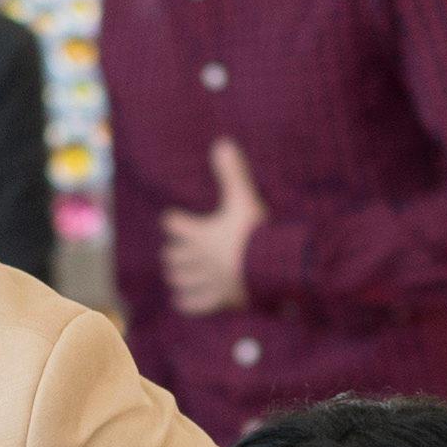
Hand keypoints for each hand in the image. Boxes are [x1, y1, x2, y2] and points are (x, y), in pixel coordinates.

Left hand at [158, 136, 263, 317]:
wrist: (274, 268)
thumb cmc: (257, 233)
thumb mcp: (244, 199)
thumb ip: (232, 173)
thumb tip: (221, 142)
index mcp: (202, 233)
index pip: (175, 224)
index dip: (173, 221)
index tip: (171, 218)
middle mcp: (200, 258)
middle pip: (174, 256)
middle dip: (172, 253)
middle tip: (172, 251)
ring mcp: (209, 280)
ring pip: (181, 280)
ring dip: (176, 276)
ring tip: (175, 274)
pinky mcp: (221, 298)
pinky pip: (196, 304)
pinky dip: (186, 302)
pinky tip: (180, 301)